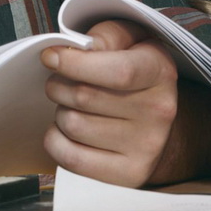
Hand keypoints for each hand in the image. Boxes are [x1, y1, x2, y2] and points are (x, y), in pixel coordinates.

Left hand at [41, 20, 183, 186]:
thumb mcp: (129, 40)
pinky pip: (71, 157)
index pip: (118, 72)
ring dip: (60, 111)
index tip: (50, 57)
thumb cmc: (133, 72)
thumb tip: (77, 50)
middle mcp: (159, 111)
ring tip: (73, 107)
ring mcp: (146, 147)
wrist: (157, 120)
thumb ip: (106, 36)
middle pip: (85, 97)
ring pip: (73, 125)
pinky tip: (66, 130)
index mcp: (160, 71)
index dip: (76, 64)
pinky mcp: (128, 174)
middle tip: (60, 82)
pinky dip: (56, 140)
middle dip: (59, 85)